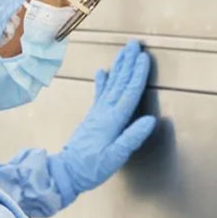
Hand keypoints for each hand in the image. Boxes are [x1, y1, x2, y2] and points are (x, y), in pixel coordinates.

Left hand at [47, 40, 156, 205]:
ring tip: (124, 52)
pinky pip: (100, 94)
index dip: (138, 75)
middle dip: (128, 62)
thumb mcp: (115, 157)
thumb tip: (151, 120)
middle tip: (134, 44)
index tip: (144, 57)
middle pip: (119, 82)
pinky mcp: (92, 118)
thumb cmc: (91, 169)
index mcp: (112, 120)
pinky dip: (102, 81)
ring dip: (118, 67)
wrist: (65, 174)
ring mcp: (97, 113)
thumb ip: (132, 137)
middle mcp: (104, 112)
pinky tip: (103, 71)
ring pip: (111, 84)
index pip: (129, 93)